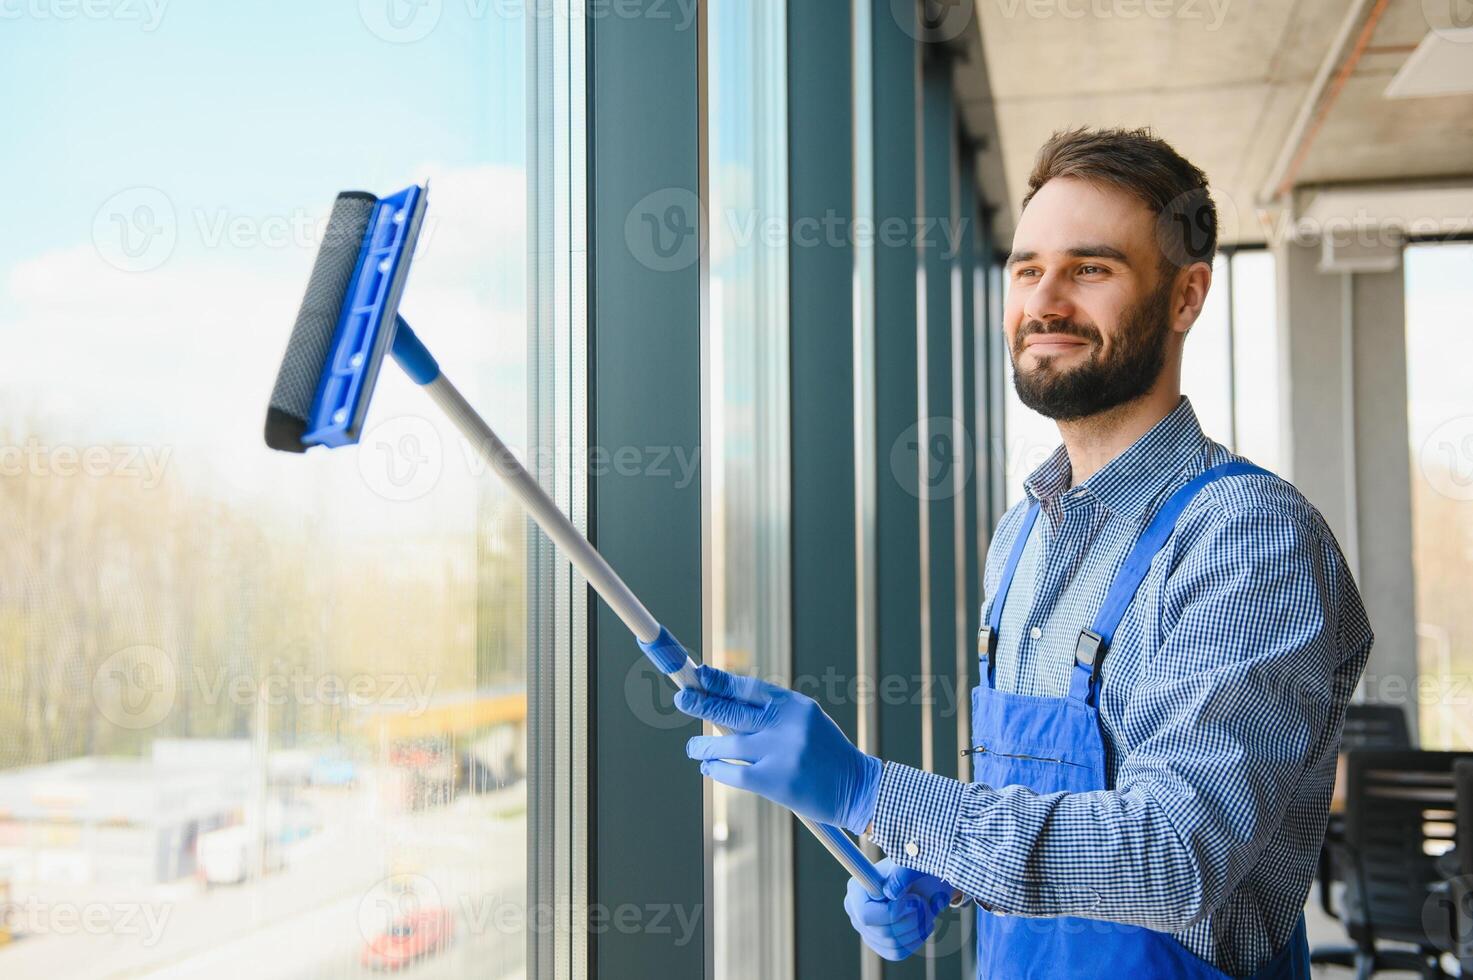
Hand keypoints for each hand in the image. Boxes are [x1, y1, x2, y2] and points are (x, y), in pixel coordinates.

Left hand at [676, 665, 880, 835]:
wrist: (856, 788)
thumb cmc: (826, 753)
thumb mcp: (805, 722)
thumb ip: (771, 714)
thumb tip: (723, 708)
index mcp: (795, 705)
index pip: (749, 687)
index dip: (720, 681)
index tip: (699, 676)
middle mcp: (787, 725)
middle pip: (732, 711)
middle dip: (702, 703)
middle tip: (682, 699)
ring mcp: (780, 753)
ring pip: (727, 744)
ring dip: (704, 745)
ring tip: (692, 747)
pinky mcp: (775, 781)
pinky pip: (733, 773)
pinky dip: (716, 769)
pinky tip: (708, 768)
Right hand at [844, 859, 951, 960]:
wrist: (925, 881)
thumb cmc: (916, 870)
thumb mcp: (911, 867)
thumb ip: (900, 876)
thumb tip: (890, 893)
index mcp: (856, 888)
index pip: (865, 915)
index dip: (892, 914)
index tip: (913, 901)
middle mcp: (855, 910)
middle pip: (883, 933)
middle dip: (911, 920)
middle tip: (922, 902)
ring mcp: (865, 929)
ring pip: (893, 944)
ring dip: (917, 928)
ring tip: (924, 910)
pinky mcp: (878, 943)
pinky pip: (897, 953)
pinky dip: (915, 940)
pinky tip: (921, 923)